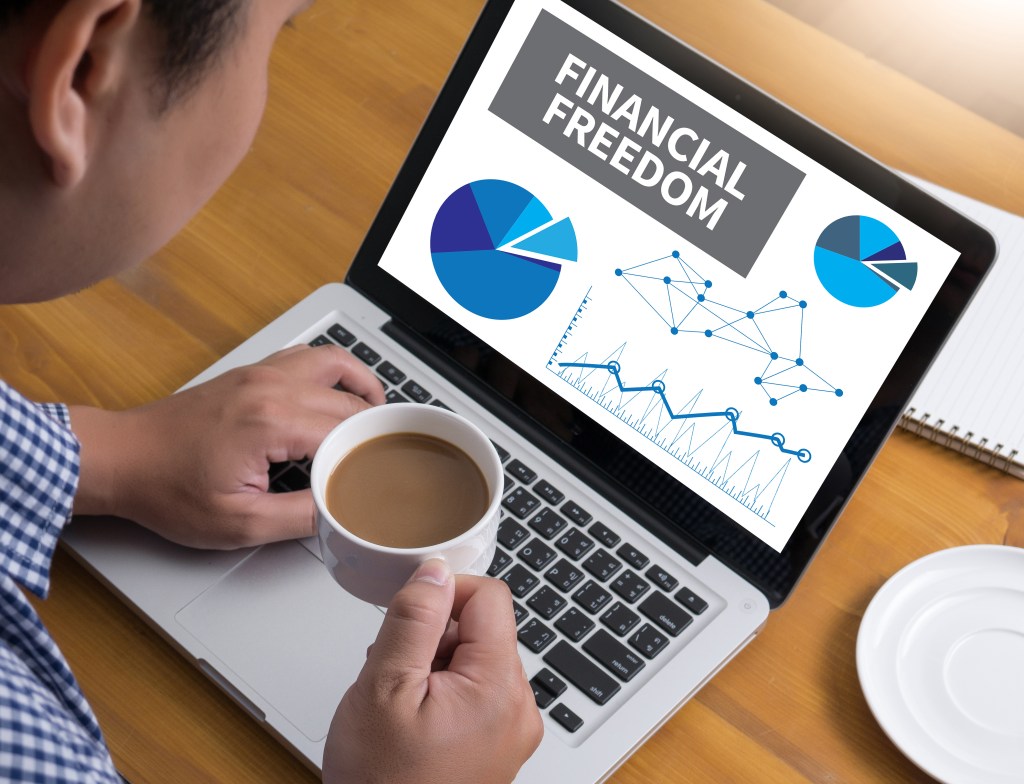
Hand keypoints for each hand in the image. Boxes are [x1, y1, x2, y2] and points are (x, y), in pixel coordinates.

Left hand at [69, 344, 384, 547]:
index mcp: (272, 422)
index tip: (384, 481)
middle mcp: (272, 387)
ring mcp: (261, 373)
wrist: (121, 457)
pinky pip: (310, 356)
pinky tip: (341, 395)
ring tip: (380, 418)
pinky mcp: (252, 371)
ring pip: (336, 361)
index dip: (372, 459)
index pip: (348, 434)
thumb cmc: (167, 488)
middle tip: (387, 459)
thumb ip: (299, 517)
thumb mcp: (237, 523)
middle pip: (350, 398)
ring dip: (364, 386)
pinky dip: (337, 371)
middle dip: (376, 428)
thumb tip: (341, 512)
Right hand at [324, 560, 542, 783]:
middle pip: (483, 629)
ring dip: (433, 664)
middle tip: (393, 671)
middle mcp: (518, 708)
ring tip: (397, 701)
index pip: (490, 597)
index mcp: (500, 688)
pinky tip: (409, 717)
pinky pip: (473, 694)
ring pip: (474, 660)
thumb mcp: (385, 686)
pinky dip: (440, 692)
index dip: (445, 592)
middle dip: (434, 636)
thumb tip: (435, 570)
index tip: (409, 611)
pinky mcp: (496, 747)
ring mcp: (510, 731)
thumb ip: (414, 619)